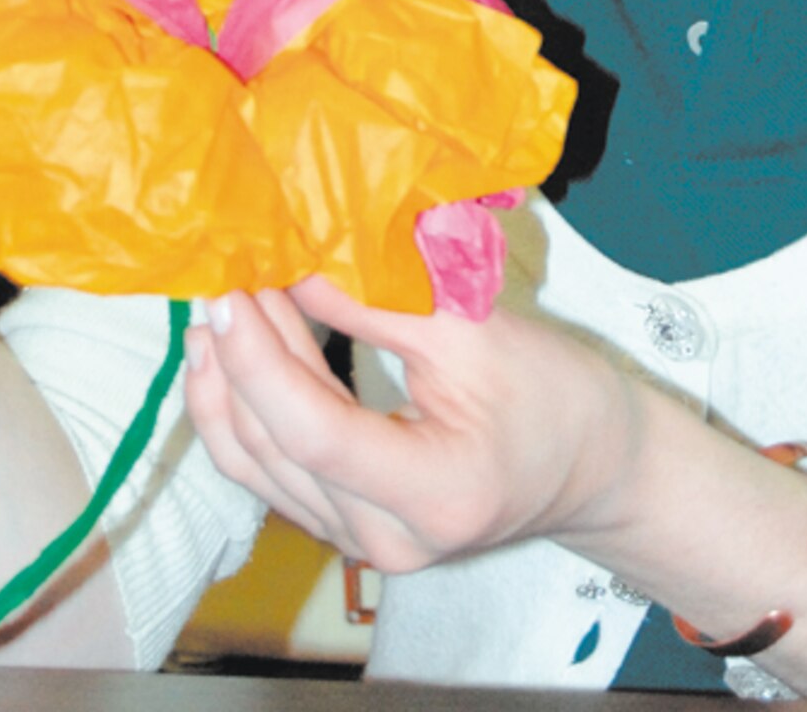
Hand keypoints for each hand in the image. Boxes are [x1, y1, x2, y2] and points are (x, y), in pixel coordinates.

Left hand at [183, 275, 639, 574]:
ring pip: (260, 468)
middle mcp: (386, 540)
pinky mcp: (347, 527)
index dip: (262, 360)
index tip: (233, 292)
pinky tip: (232, 358)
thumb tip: (299, 261)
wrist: (591, 467)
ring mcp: (362, 545)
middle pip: (278, 448)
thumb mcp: (479, 332)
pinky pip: (273, 474)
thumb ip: (382, 301)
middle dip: (238, 357)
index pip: (317, 433)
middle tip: (221, 276)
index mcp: (436, 494)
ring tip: (214, 310)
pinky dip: (246, 411)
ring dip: (228, 384)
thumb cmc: (554, 395)